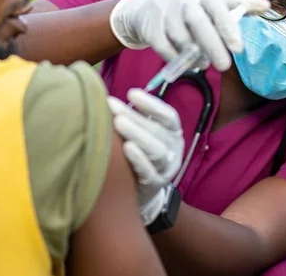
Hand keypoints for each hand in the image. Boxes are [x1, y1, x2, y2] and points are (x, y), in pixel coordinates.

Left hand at [107, 89, 183, 224]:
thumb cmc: (140, 154)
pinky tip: (126, 148)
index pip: (169, 116)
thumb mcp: (143, 135)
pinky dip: (138, 159)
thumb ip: (135, 118)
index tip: (132, 93)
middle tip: (113, 106)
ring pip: (157, 150)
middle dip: (135, 117)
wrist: (143, 193)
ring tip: (118, 123)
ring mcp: (167, 169)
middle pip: (158, 131)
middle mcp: (174, 150)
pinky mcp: (155, 185)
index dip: (152, 104)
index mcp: (173, 134)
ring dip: (137, 134)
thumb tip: (110, 100)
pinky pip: (149, 172)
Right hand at [109, 0, 269, 70]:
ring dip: (193, 55)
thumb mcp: (210, 2)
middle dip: (212, 46)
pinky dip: (175, 58)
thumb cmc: (186, 7)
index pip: (217, 5)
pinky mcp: (148, 25)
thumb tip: (268, 6)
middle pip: (198, 21)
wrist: (144, 8)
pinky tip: (184, 62)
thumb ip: (237, 5)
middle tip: (224, 66)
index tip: (239, 49)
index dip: (228, 27)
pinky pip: (163, 46)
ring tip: (203, 64)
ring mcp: (162, 9)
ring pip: (180, 37)